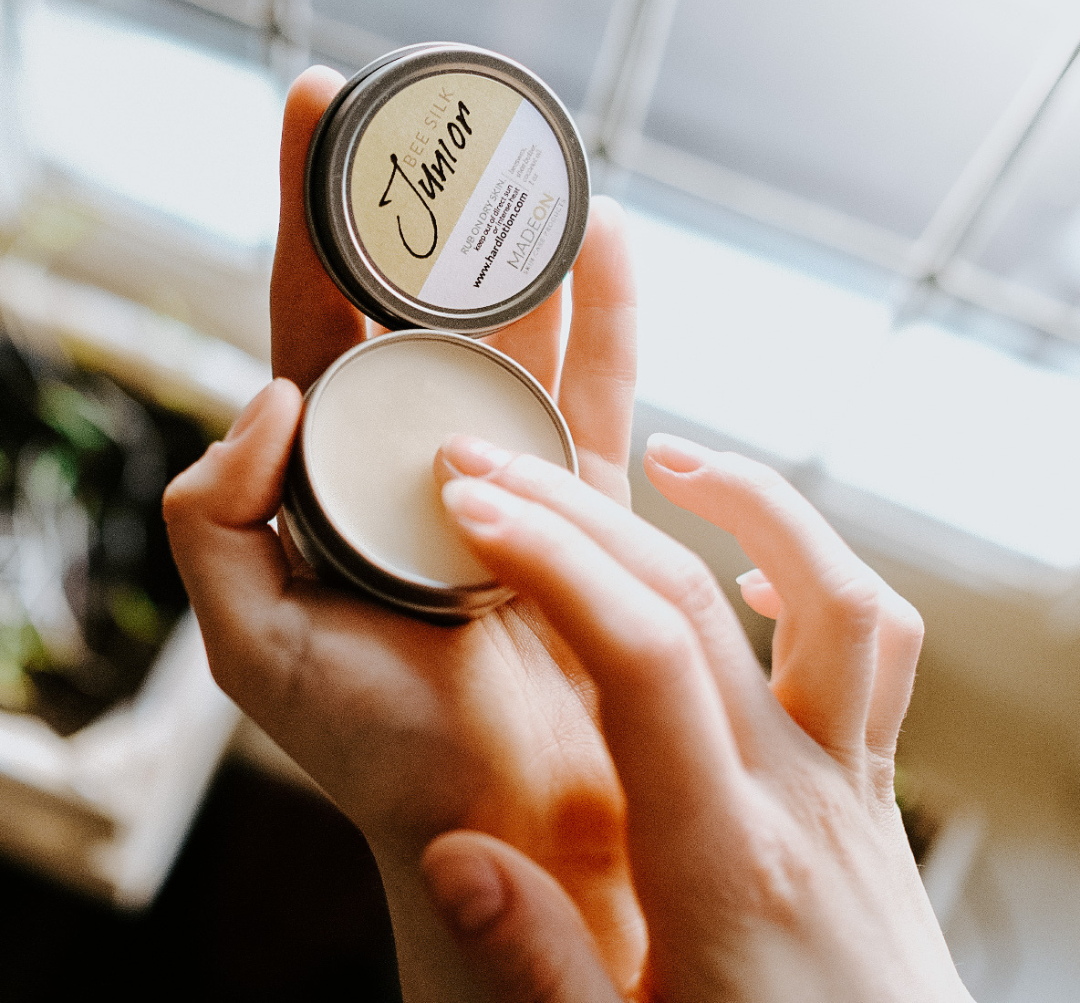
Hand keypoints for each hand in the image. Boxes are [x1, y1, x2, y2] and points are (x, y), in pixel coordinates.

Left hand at [164, 67, 642, 1002]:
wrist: (498, 820)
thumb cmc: (375, 749)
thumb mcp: (249, 641)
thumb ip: (218, 520)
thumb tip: (271, 395)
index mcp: (328, 478)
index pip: (309, 319)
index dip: (305, 215)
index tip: (311, 111)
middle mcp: (416, 456)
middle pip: (416, 302)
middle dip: (414, 201)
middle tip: (425, 107)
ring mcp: (504, 469)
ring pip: (512, 334)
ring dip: (516, 243)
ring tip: (523, 158)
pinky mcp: (583, 501)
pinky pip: (599, 394)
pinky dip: (610, 319)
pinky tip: (613, 242)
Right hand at [417, 436, 973, 1002]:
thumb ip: (539, 968)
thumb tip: (454, 857)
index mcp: (725, 864)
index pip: (642, 657)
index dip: (553, 560)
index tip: (470, 503)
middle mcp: (801, 796)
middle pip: (698, 598)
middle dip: (583, 510)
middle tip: (491, 460)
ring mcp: (850, 781)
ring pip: (834, 593)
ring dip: (753, 501)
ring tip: (666, 454)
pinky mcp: (870, 784)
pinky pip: (876, 647)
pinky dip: (814, 575)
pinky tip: (745, 578)